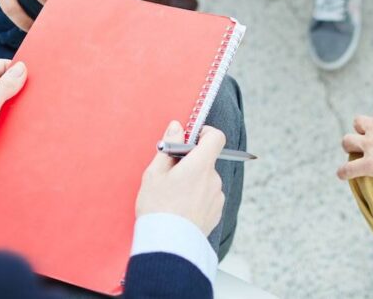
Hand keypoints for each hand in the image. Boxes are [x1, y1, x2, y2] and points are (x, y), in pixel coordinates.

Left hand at [0, 59, 27, 143]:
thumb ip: (6, 85)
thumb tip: (22, 67)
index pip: (3, 65)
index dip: (17, 72)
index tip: (30, 83)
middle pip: (0, 81)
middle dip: (13, 90)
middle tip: (25, 101)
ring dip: (6, 103)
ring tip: (15, 114)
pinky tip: (4, 121)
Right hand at [136, 121, 225, 235]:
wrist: (167, 245)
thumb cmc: (158, 207)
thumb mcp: (155, 173)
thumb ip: (168, 146)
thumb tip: (177, 127)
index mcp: (200, 165)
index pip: (216, 137)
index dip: (205, 134)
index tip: (191, 139)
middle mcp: (214, 179)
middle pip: (207, 161)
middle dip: (191, 164)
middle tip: (171, 177)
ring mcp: (217, 197)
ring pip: (206, 181)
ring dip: (194, 183)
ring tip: (174, 198)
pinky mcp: (216, 213)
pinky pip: (208, 197)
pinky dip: (197, 199)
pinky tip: (181, 210)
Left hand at [337, 97, 372, 183]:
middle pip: (359, 122)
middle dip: (363, 127)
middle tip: (372, 135)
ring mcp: (370, 145)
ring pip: (348, 141)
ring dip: (349, 144)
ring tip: (351, 149)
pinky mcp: (370, 164)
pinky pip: (350, 169)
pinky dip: (345, 172)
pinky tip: (341, 174)